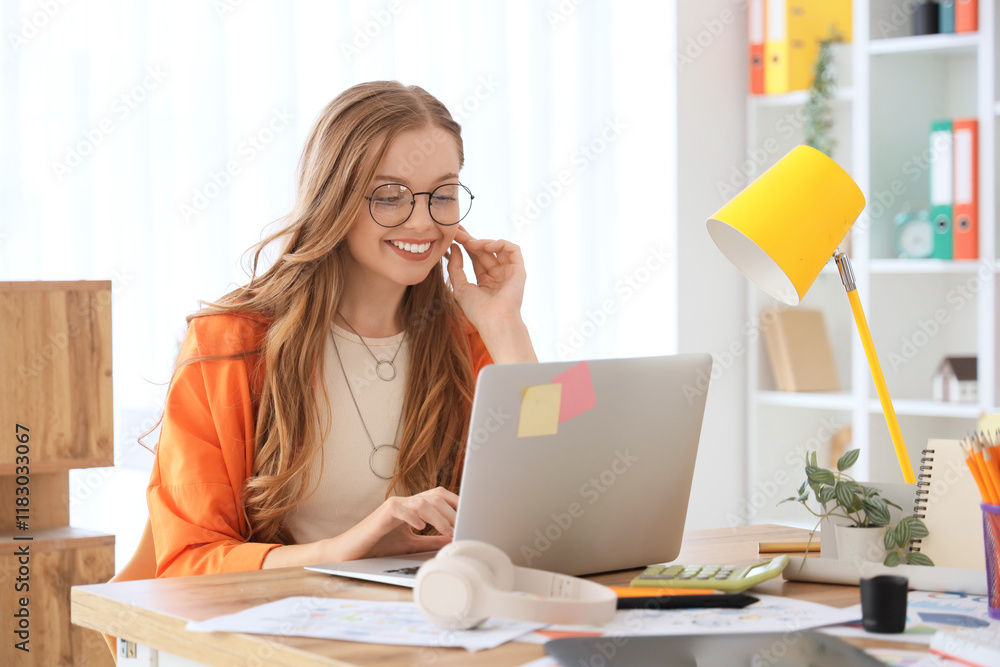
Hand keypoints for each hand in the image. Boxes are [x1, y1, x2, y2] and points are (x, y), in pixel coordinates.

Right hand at [331, 487, 458, 560]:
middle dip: (452, 510)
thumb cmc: (379, 548)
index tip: (472, 514)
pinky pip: (401, 509)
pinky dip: (413, 517)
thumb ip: (431, 540)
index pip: (440, 497)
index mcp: (414, 507)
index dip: (457, 503)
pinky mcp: (383, 513)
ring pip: (422, 502)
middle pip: (435, 496)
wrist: (350, 553)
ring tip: (449, 530)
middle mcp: (406, 503)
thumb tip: (454, 538)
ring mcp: (394, 506)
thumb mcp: (412, 544)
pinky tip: (421, 527)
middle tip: (464, 525)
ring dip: (439, 516)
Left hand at [446, 226, 526, 330]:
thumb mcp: (460, 286)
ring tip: (470, 243)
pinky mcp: (519, 270)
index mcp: (486, 280)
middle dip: (470, 239)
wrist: (494, 320)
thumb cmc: (477, 310)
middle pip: (484, 251)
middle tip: (458, 231)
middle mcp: (498, 274)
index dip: (465, 245)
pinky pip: (513, 250)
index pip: (475, 257)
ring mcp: (509, 271)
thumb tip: (454, 247)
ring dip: (483, 242)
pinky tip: (487, 246)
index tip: (454, 234)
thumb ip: (455, 266)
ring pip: (497, 248)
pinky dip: (501, 243)